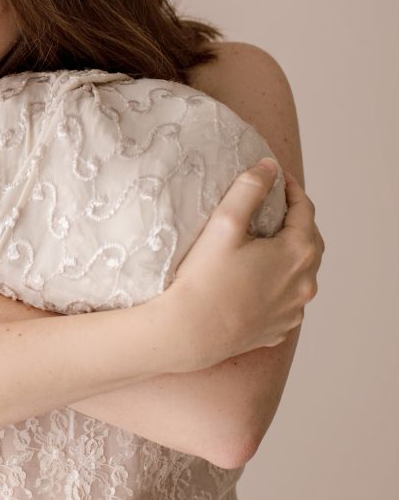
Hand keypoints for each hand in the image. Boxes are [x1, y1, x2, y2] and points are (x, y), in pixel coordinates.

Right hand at [159, 161, 324, 372]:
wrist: (190, 333)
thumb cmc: (205, 278)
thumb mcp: (225, 223)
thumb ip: (250, 188)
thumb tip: (269, 167)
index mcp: (299, 253)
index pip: (305, 210)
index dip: (291, 189)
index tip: (276, 177)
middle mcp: (305, 284)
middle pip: (310, 241)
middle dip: (296, 220)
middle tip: (274, 205)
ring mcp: (294, 311)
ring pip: (301, 273)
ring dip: (290, 253)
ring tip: (267, 241)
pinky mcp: (278, 329)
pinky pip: (287, 300)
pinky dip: (280, 283)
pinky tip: (260, 279)